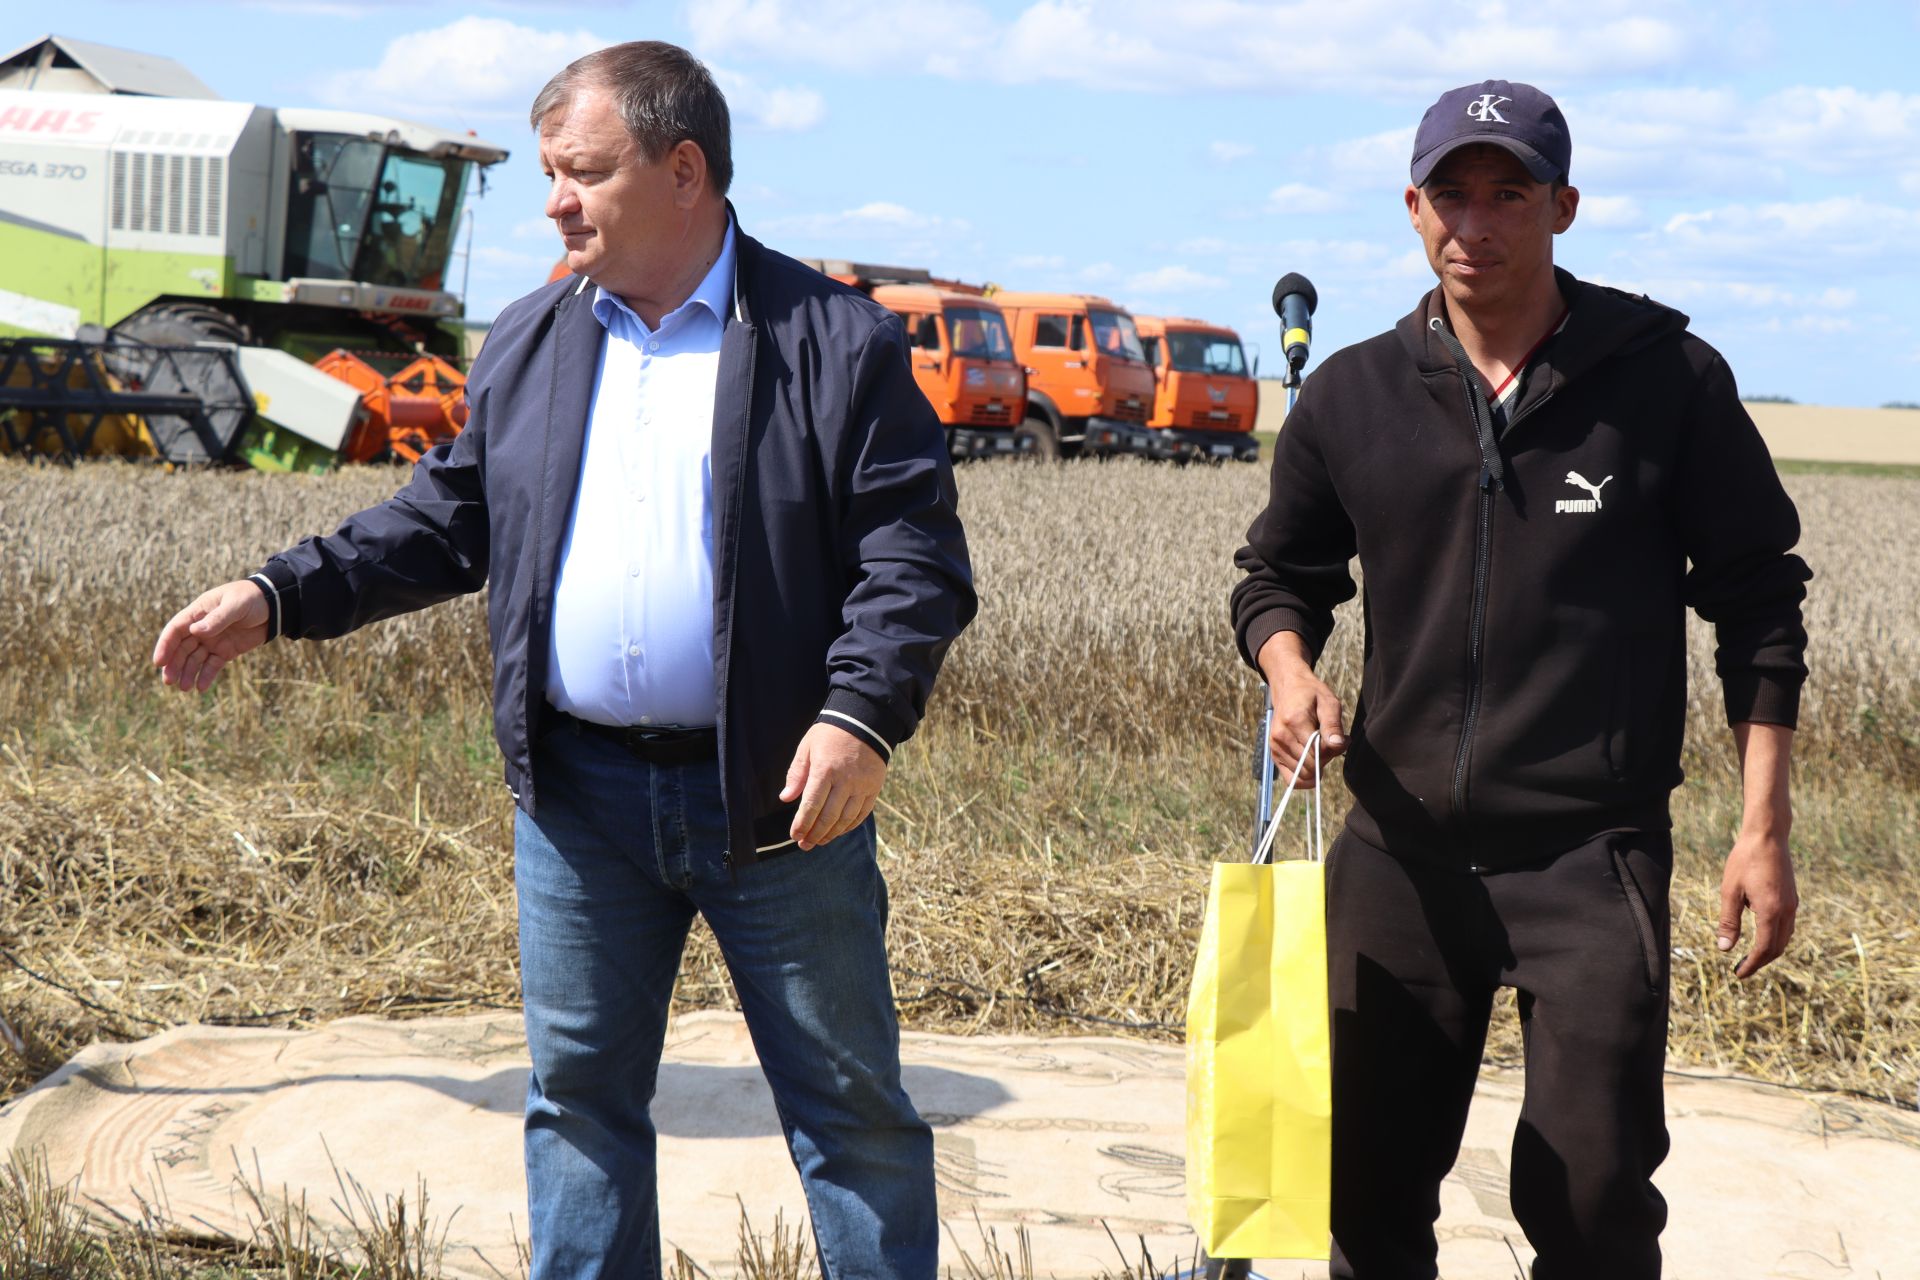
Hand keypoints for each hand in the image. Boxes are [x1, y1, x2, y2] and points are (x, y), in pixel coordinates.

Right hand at [152, 580, 270, 692]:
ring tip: (185, 688)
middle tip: (169, 681)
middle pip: (181, 648)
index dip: (165, 646)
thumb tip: (195, 632)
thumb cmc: (252, 598)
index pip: (175, 630)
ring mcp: (212, 641)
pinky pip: (212, 665)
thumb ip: (218, 619)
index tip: (159, 662)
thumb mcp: (236, 605)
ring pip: (194, 659)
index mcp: (198, 612)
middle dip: (174, 665)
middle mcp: (201, 628)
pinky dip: (206, 676)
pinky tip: (201, 688)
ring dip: (188, 673)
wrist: (274, 605)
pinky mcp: (225, 651)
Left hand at [780, 723, 887, 850]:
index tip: (794, 835)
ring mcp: (861, 786)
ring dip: (831, 834)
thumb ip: (796, 773)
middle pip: (828, 816)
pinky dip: (849, 826)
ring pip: (846, 819)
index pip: (811, 805)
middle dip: (814, 834)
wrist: (864, 722)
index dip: (802, 824)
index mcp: (825, 770)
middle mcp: (845, 781)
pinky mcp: (874, 788)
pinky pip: (862, 814)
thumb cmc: (830, 734)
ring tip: (819, 842)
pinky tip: (838, 832)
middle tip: (804, 845)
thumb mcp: (807, 747)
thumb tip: (786, 798)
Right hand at [1256, 630, 1346, 788]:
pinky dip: (1305, 777)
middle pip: (1310, 766)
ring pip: (1303, 775)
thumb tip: (1338, 744)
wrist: (1288, 688)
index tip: (1341, 739)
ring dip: (1317, 767)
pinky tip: (1313, 764)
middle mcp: (1281, 737)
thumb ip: (1333, 725)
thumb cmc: (1311, 694)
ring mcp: (1275, 747)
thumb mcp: (1329, 702)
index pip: (1318, 752)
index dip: (1333, 751)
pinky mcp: (1274, 754)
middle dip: (1326, 760)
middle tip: (1331, 743)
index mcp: (1294, 722)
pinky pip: (1291, 780)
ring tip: (1320, 749)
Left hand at [1717, 830, 1797, 978]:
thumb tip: (1724, 948)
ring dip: (1769, 950)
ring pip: (1785, 937)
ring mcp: (1792, 904)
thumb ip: (1728, 921)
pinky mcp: (1792, 898)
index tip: (1738, 974)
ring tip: (1751, 956)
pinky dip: (1775, 937)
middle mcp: (1787, 911)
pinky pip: (1787, 926)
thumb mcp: (1730, 891)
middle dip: (1760, 961)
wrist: (1768, 836)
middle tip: (1742, 969)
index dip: (1751, 964)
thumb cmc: (1745, 860)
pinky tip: (1762, 935)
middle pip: (1777, 947)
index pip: (1764, 949)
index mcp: (1771, 912)